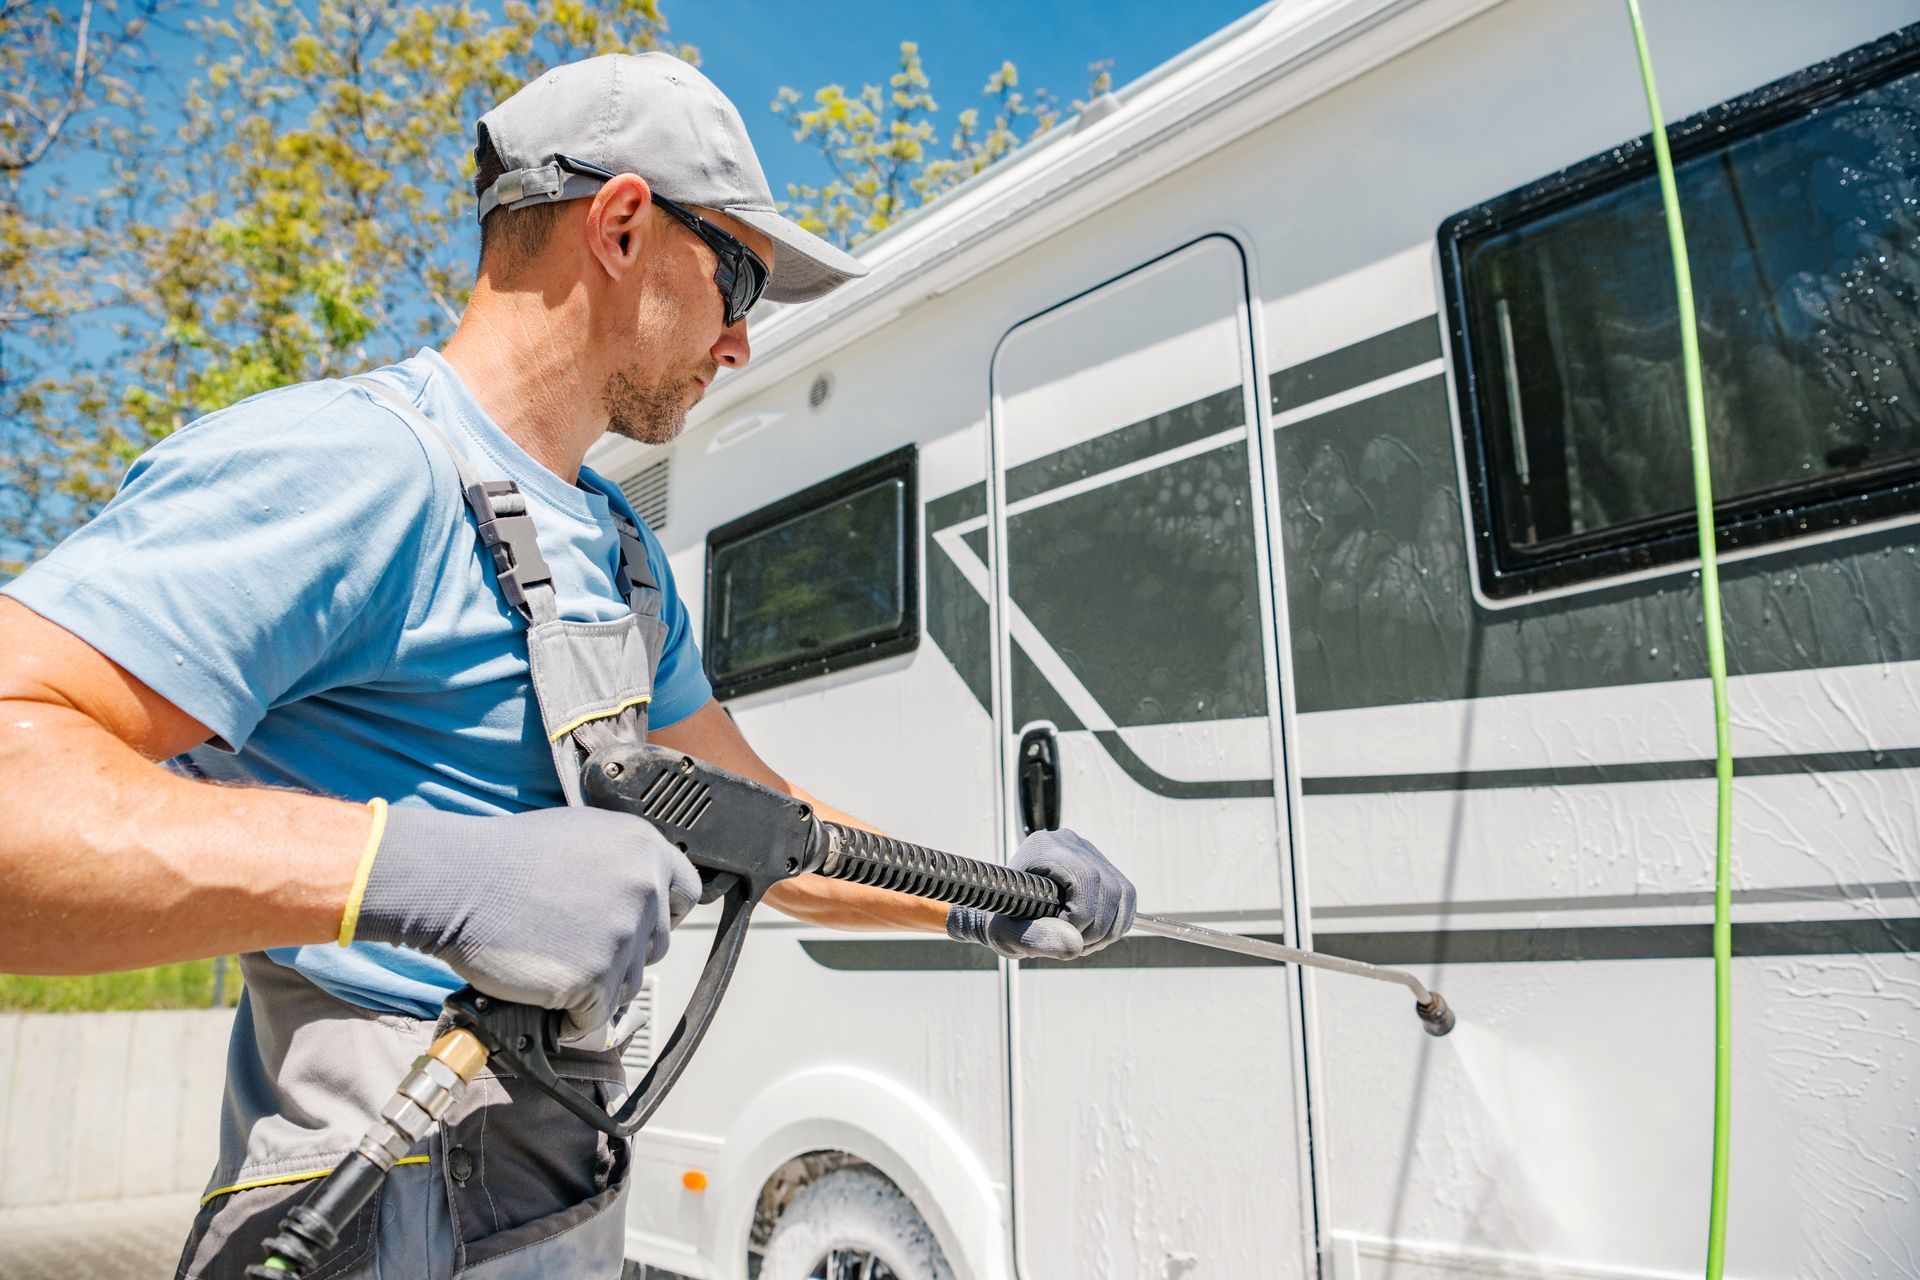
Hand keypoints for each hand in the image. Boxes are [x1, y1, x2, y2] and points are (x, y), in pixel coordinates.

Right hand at [352, 805, 700, 1043]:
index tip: (643, 927)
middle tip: (574, 945)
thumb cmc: (504, 858)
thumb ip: (621, 862)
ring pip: (629, 985)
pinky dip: (573, 1017)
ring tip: (552, 962)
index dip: (664, 914)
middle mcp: (644, 887)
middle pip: (657, 946)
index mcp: (644, 848)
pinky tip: (545, 992)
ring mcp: (623, 933)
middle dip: (622, 953)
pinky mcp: (596, 976)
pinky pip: (597, 1016)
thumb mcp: (581, 836)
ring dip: (596, 986)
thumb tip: (645, 895)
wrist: (456, 882)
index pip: (687, 893)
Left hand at [946, 828, 1136, 959]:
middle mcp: (1071, 842)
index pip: (1085, 879)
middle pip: (1109, 888)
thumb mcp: (1006, 935)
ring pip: (1123, 894)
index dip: (1081, 917)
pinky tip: (1089, 935)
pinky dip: (1115, 925)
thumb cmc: (1001, 919)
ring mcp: (1090, 853)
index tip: (1061, 935)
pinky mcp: (1103, 868)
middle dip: (1096, 928)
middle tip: (1073, 946)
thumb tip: (1074, 944)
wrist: (1006, 912)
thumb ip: (1034, 939)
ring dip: (1108, 930)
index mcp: (1044, 847)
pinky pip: (1127, 899)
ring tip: (1079, 942)